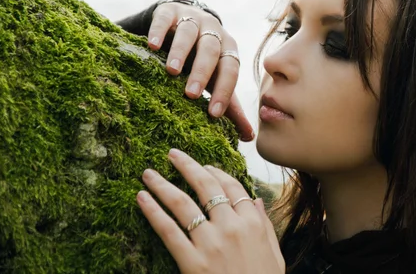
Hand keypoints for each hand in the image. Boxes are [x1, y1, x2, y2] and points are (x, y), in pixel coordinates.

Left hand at [137, 149, 284, 273]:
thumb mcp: (273, 253)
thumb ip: (264, 224)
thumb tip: (255, 200)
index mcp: (252, 222)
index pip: (231, 186)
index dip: (215, 172)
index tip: (203, 165)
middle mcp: (230, 226)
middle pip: (206, 186)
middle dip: (187, 166)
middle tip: (172, 154)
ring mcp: (210, 243)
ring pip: (183, 203)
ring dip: (163, 185)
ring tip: (148, 173)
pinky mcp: (191, 262)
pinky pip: (168, 231)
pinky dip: (153, 212)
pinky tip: (142, 199)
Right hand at [147, 2, 253, 140]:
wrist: (186, 21)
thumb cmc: (203, 60)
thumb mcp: (216, 79)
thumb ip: (231, 106)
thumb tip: (248, 137)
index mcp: (228, 50)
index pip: (230, 70)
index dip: (225, 91)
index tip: (214, 113)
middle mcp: (214, 32)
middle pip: (211, 51)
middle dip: (202, 72)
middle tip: (191, 93)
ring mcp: (192, 19)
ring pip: (189, 33)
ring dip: (181, 52)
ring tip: (171, 71)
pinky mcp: (170, 10)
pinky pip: (166, 17)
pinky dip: (159, 30)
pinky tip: (153, 46)